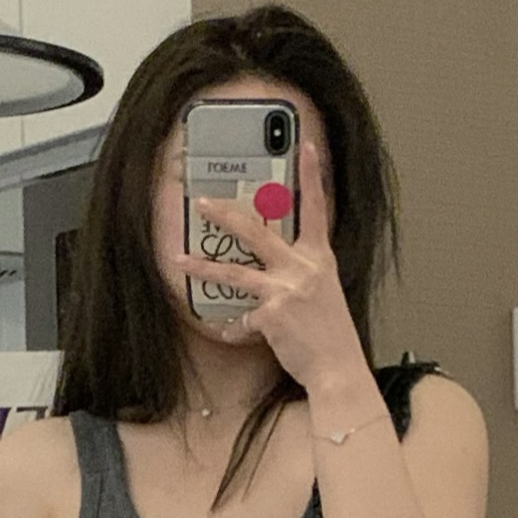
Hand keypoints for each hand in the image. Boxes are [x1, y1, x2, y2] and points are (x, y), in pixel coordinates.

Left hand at [185, 138, 372, 401]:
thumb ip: (303, 275)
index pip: (316, 210)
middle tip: (203, 202)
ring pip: (236, 273)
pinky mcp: (271, 315)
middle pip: (257, 233)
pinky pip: (243, 319)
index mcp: (319, 259)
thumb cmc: (332, 336)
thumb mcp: (325, 294)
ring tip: (180, 260)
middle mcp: (302, 268)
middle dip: (226, 216)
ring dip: (204, 267)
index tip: (306, 149)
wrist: (338, 368)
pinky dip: (235, 327)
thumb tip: (279, 273)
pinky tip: (228, 332)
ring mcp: (285, 290)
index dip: (311, 178)